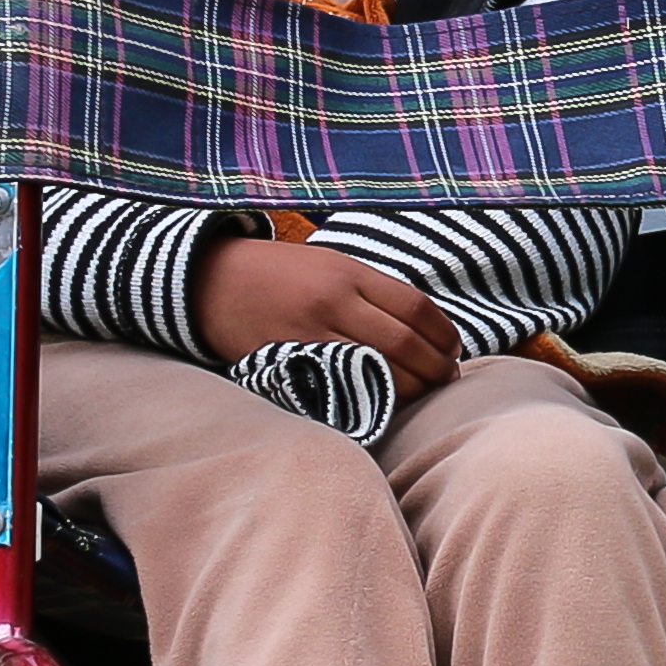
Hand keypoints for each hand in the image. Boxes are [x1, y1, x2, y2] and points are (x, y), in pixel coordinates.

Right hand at [193, 234, 459, 393]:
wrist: (211, 282)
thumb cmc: (279, 273)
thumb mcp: (330, 264)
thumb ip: (373, 292)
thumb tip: (424, 328)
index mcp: (348, 273)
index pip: (416, 307)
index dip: (444, 334)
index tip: (454, 349)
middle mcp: (332, 302)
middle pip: (404, 344)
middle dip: (435, 368)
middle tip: (447, 378)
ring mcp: (310, 336)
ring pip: (378, 371)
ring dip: (411, 388)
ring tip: (424, 392)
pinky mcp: (291, 364)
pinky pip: (343, 387)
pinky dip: (371, 397)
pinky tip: (386, 401)